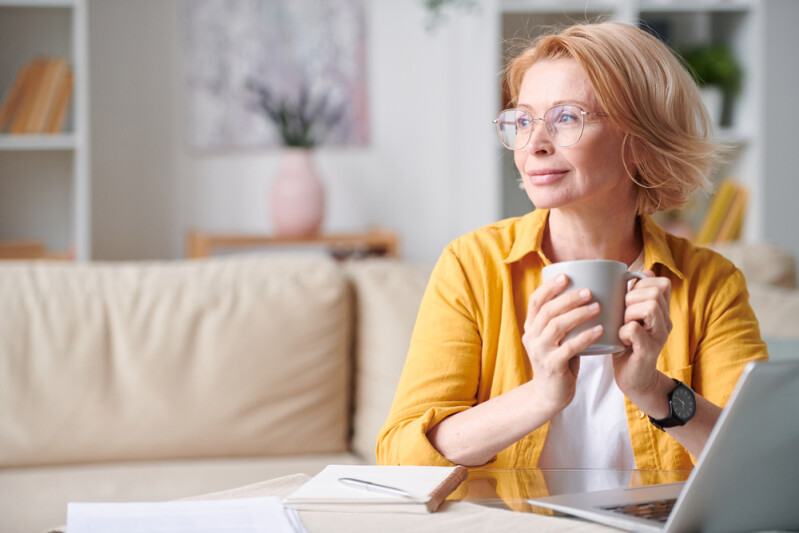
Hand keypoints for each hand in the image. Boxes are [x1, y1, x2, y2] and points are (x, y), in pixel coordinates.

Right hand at [522, 273, 603, 412]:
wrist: (551, 394)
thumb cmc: (559, 360)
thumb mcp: (555, 338)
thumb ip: (562, 320)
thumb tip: (585, 292)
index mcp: (531, 327)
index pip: (535, 301)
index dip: (549, 287)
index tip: (566, 276)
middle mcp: (532, 337)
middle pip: (548, 311)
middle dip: (569, 298)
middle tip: (589, 292)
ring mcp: (540, 352)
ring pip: (557, 326)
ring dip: (579, 314)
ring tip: (597, 307)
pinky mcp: (552, 365)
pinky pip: (569, 347)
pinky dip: (585, 337)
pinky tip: (600, 330)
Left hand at [613, 270, 672, 403]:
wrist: (632, 378)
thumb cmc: (627, 344)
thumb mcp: (630, 315)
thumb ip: (636, 296)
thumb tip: (645, 271)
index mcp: (662, 311)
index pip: (662, 283)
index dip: (642, 285)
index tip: (629, 299)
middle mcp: (665, 322)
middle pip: (654, 293)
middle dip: (631, 298)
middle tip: (623, 315)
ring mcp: (659, 336)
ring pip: (649, 307)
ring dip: (628, 313)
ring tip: (623, 326)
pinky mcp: (649, 351)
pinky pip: (634, 329)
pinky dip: (623, 331)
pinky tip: (621, 339)